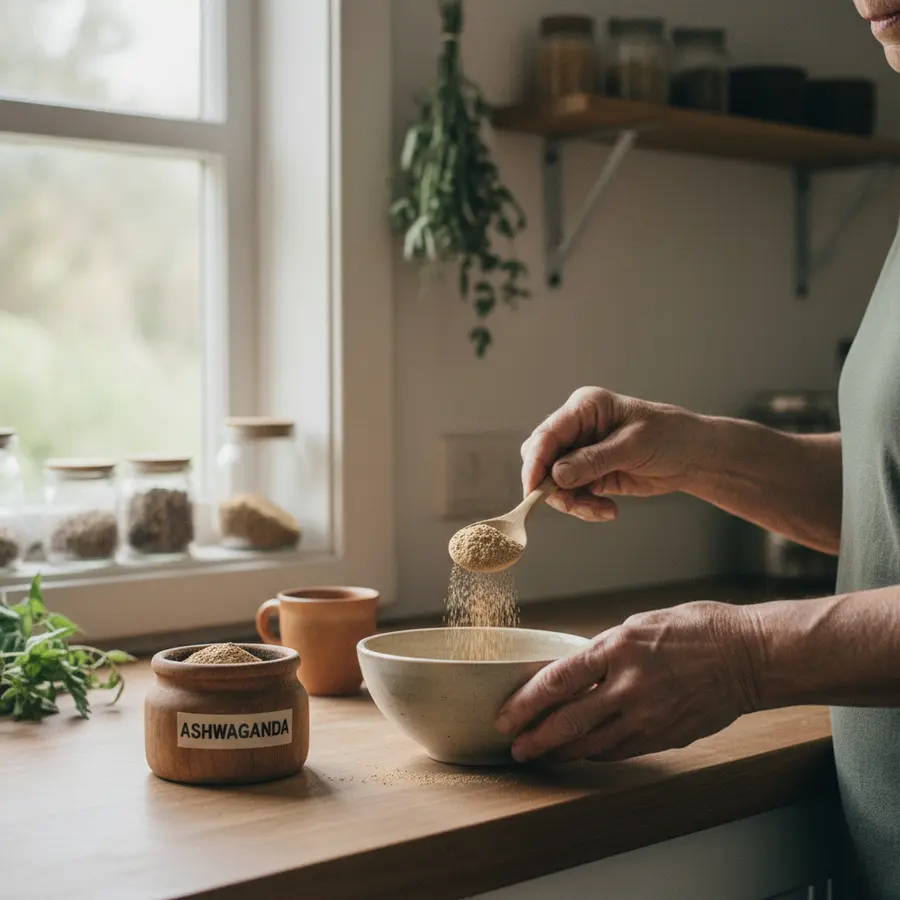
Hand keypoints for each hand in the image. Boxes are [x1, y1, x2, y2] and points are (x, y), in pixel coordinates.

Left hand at [495, 602, 757, 762]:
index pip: (557, 681)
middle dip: (535, 739)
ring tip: (542, 755)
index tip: (505, 716)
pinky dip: (597, 754)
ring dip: (562, 752)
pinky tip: (584, 753)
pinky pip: (621, 751)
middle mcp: (628, 685)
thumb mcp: (640, 625)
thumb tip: (574, 673)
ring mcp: (648, 714)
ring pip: (592, 744)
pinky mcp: (666, 735)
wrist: (748, 655)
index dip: (526, 703)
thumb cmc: (696, 629)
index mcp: (617, 647)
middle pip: (568, 721)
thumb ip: (605, 652)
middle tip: (515, 748)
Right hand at [521, 387, 709, 521]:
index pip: (546, 435)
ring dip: (573, 502)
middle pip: (542, 459)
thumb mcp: (633, 446)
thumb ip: (593, 460)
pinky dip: (585, 507)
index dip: (535, 463)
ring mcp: (581, 452)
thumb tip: (556, 476)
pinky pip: (572, 494)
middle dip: (552, 486)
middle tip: (573, 505)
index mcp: (584, 408)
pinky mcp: (589, 474)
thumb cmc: (669, 436)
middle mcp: (577, 429)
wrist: (693, 455)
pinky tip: (608, 510)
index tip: (533, 490)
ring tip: (600, 510)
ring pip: (554, 482)